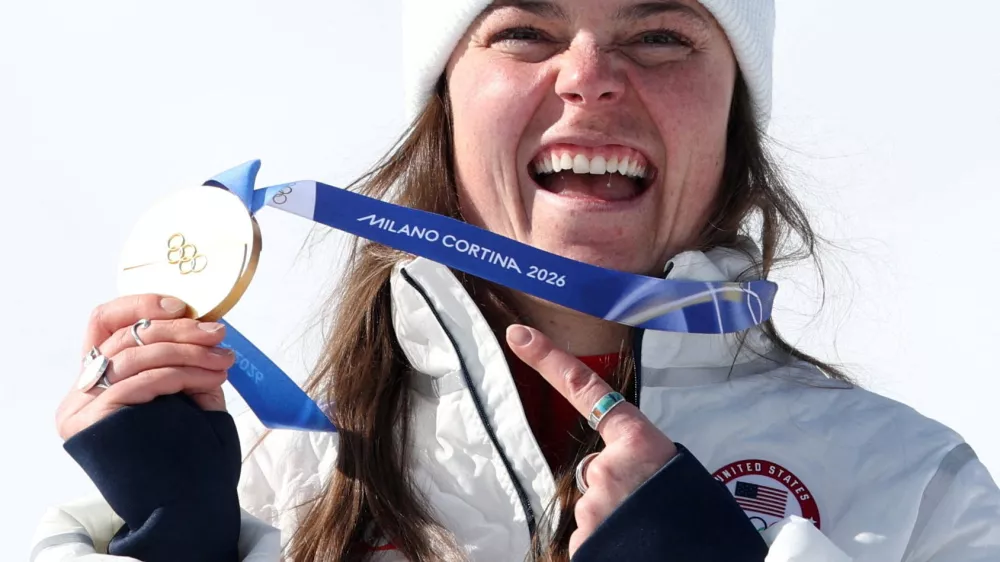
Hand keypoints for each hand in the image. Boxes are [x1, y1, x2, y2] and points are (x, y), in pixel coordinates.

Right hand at [56, 295, 235, 440]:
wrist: (183, 503)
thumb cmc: (184, 451)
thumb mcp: (184, 393)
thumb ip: (183, 360)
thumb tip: (206, 325)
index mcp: (98, 377)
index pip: (104, 322)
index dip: (140, 305)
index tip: (183, 306)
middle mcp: (81, 390)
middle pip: (126, 337)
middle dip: (180, 331)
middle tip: (220, 336)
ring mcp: (82, 407)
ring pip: (136, 356)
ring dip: (188, 353)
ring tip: (223, 361)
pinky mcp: (94, 422)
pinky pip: (141, 382)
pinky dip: (180, 374)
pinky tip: (209, 377)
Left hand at [506, 324, 677, 555]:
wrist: (704, 555)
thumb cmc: (696, 515)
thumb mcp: (672, 471)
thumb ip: (637, 459)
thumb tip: (620, 472)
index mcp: (637, 441)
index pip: (585, 389)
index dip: (548, 359)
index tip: (519, 336)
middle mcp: (606, 466)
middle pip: (594, 469)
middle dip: (612, 486)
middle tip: (644, 505)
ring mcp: (592, 504)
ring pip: (593, 506)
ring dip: (612, 516)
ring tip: (644, 529)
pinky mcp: (584, 537)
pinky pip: (590, 535)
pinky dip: (606, 539)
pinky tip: (632, 543)